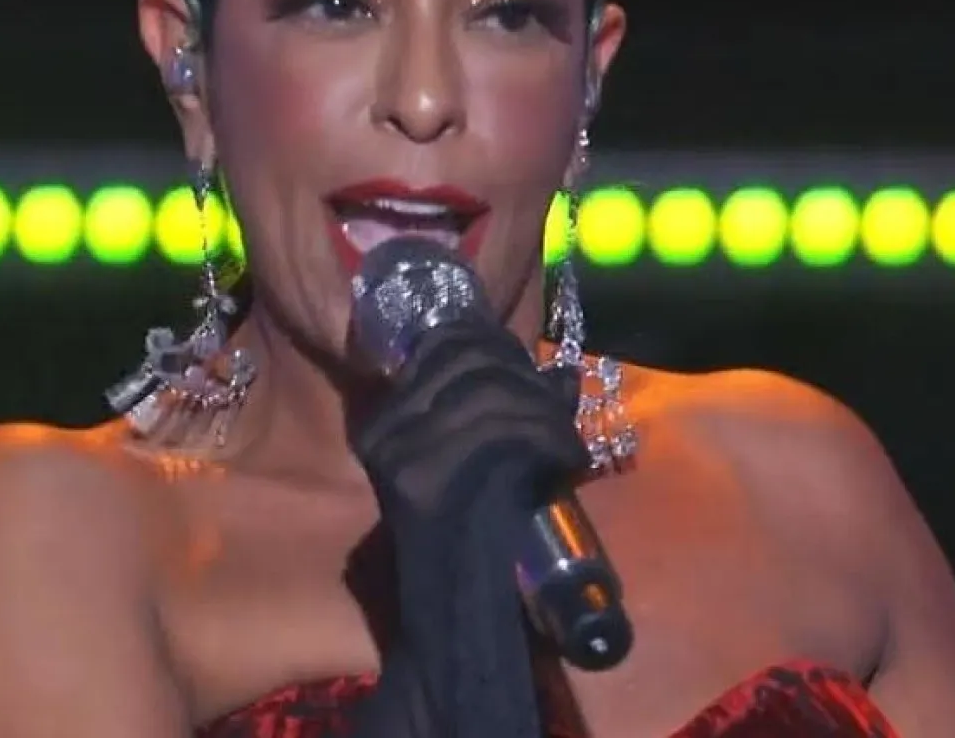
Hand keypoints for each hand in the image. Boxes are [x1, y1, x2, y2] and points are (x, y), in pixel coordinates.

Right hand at [354, 322, 586, 524]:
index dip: (495, 344)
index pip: (444, 344)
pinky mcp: (434, 481)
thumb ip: (502, 411)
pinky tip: (569, 459)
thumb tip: (559, 372)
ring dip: (545, 411)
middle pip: (471, 361)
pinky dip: (554, 439)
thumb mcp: (471, 463)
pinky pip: (510, 434)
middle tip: (554, 406)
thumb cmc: (466, 537)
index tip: (526, 366)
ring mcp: (407, 454)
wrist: (452, 610)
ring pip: (495, 392)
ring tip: (564, 440)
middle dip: (524, 375)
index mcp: (386, 420)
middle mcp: (388, 428)